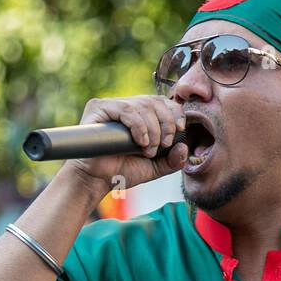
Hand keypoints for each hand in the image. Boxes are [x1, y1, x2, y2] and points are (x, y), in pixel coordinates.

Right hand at [63, 95, 189, 191]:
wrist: (97, 180)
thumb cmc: (121, 171)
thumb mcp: (153, 167)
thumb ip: (171, 160)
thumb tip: (184, 147)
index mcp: (140, 115)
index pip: (163, 102)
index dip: (175, 112)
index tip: (180, 130)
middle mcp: (127, 106)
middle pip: (155, 101)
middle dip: (166, 123)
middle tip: (164, 145)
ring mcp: (112, 105)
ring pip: (142, 105)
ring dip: (153, 128)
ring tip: (149, 149)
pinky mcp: (99, 108)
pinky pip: (126, 109)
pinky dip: (139, 126)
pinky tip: (141, 142)